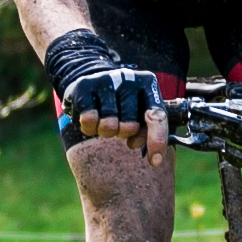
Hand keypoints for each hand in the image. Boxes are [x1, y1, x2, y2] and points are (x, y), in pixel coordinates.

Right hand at [46, 28, 167, 165]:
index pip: (157, 116)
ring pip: (108, 125)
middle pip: (129, 126)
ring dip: (104, 132)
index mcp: (148, 84)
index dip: (156, 141)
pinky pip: (89, 121)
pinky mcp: (84, 86)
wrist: (90, 80)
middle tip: (118, 125)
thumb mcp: (139, 112)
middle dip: (122, 134)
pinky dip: (89, 128)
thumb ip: (148, 130)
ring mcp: (106, 80)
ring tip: (103, 120)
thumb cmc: (121, 103)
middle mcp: (129, 78)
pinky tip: (90, 119)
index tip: (155, 162)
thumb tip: (149, 153)